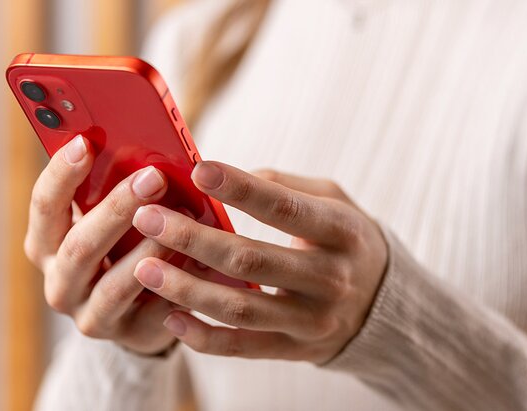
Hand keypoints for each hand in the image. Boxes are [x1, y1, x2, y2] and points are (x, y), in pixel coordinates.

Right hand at [24, 135, 177, 354]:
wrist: (135, 311)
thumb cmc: (120, 245)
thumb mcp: (107, 218)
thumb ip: (112, 190)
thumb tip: (147, 152)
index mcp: (45, 243)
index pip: (44, 206)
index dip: (61, 174)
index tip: (85, 142)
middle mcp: (59, 282)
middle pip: (80, 245)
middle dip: (117, 208)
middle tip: (154, 177)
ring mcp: (89, 314)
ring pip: (116, 285)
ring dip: (149, 250)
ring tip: (179, 222)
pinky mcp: (127, 336)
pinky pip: (155, 312)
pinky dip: (178, 286)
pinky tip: (201, 263)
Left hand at [131, 161, 387, 363]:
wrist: (383, 302)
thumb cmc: (345, 238)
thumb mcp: (332, 200)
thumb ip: (285, 186)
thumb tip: (227, 175)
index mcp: (342, 231)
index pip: (285, 208)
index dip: (241, 189)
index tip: (198, 169)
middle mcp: (331, 279)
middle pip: (251, 259)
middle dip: (192, 238)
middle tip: (146, 217)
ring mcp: (313, 320)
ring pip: (240, 308)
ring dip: (186, 289)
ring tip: (144, 267)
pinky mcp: (295, 349)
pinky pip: (244, 347)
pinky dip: (204, 337)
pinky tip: (170, 317)